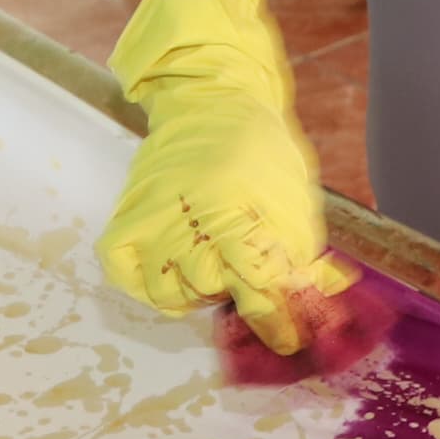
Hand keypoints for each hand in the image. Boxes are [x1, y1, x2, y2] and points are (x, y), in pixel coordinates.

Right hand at [96, 0, 346, 352]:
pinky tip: (172, 279)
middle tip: (251, 287)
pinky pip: (125, 272)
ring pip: (168, 291)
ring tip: (214, 276)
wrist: (211, 98)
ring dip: (195, 296)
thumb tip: (314, 309)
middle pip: (212, 289)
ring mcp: (154, 215)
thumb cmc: (262, 149)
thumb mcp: (295, 198)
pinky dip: (145, 286)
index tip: (288, 340)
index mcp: (239, 207)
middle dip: (237, 298)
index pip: (257, 284)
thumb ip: (299, 255)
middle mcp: (192, 214)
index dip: (275, 321)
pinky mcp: (128, 214)